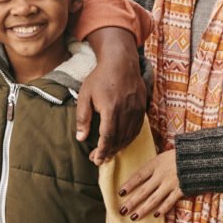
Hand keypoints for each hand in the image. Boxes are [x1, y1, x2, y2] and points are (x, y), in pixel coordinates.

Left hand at [78, 27, 146, 163]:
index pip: (107, 137)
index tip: (95, 160)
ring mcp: (136, 110)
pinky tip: (121, 143)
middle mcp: (126, 112)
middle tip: (99, 160)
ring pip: (129, 136)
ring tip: (108, 154)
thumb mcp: (85, 95)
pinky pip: (137, 129)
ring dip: (119, 148)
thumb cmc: (100, 78)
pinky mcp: (142, 108)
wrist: (121, 63)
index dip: (102, 151)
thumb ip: (82, 118)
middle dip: (109, 152)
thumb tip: (80, 138)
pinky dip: (129, 139)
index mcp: (111, 109)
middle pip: (119, 139)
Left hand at [118, 149, 182, 219]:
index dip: (128, 185)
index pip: (138, 176)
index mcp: (155, 164)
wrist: (201, 157)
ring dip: (143, 209)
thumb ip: (154, 166)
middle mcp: (161, 175)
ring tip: (134, 217)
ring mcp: (171, 183)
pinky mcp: (181, 190)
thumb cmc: (181, 155)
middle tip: (122, 211)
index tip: (120, 193)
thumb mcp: (164, 155)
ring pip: (154, 199)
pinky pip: (169, 201)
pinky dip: (162, 209)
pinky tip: (155, 215)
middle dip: (132, 202)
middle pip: (143, 190)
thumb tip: (142, 175)